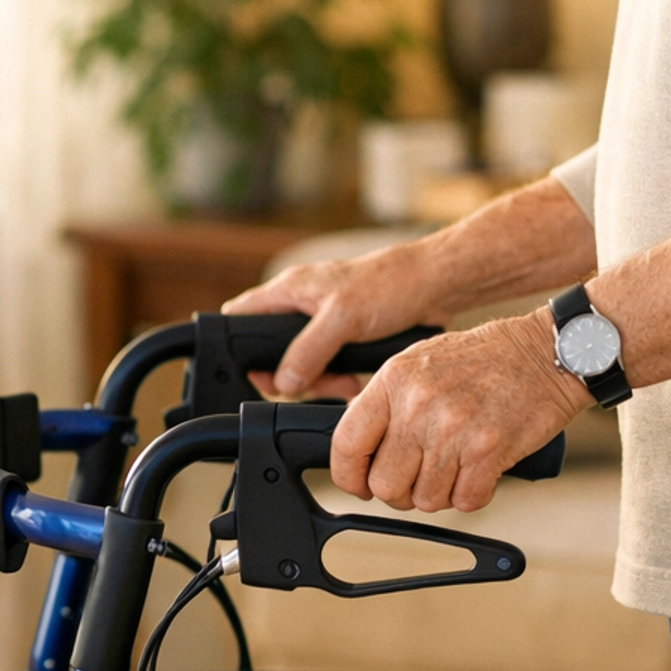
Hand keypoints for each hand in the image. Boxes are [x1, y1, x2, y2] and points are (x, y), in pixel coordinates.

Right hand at [223, 242, 446, 400]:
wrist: (434, 287)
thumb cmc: (389, 285)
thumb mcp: (342, 319)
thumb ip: (308, 350)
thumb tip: (283, 381)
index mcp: (290, 289)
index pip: (240, 315)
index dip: (236, 346)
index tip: (257, 374)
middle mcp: (301, 304)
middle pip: (271, 351)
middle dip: (290, 375)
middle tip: (312, 384)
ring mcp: (322, 322)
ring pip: (301, 363)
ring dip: (319, 381)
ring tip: (342, 385)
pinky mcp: (345, 337)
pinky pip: (327, 366)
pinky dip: (337, 379)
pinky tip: (353, 384)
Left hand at [329, 311, 589, 512]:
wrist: (548, 352)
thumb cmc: (488, 358)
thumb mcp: (422, 362)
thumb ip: (389, 401)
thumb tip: (362, 446)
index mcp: (395, 380)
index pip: (346, 443)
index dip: (349, 476)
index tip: (361, 483)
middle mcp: (418, 405)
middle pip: (385, 485)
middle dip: (401, 492)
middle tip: (421, 477)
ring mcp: (453, 429)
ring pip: (426, 500)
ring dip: (442, 493)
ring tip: (458, 465)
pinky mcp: (488, 451)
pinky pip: (465, 501)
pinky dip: (474, 494)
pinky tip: (482, 469)